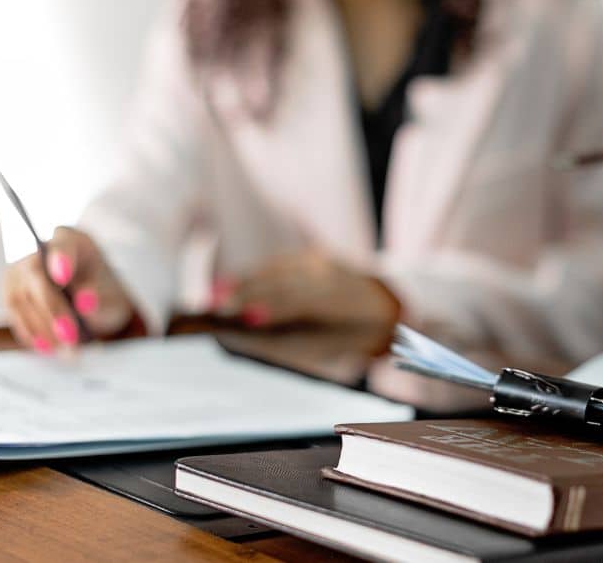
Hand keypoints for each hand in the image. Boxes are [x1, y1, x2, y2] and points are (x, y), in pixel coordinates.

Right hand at [3, 227, 135, 352]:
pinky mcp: (11, 292)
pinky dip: (31, 333)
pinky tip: (49, 348)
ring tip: (67, 350)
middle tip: (71, 337)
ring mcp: (21, 271)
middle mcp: (41, 251)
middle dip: (53, 310)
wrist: (90, 303)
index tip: (63, 276)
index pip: (62, 245)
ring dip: (42, 328)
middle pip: (37, 277)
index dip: (61, 259)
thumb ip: (100, 299)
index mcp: (72, 240)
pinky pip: (15, 314)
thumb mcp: (111, 298)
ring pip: (21, 299)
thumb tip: (85, 303)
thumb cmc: (102, 294)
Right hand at [211, 251, 400, 328]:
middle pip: (281, 281)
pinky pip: (281, 263)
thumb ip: (292, 341)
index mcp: (338, 300)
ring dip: (246, 280)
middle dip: (246, 292)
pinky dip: (257, 273)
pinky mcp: (315, 255)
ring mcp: (322, 261)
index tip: (237, 315)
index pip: (296, 301)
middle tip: (215, 305)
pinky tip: (238, 282)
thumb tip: (248, 334)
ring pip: (277, 268)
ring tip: (218, 294)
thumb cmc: (355, 336)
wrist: (387, 304)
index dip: (266, 306)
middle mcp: (330, 274)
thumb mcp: (330, 348)